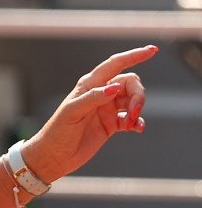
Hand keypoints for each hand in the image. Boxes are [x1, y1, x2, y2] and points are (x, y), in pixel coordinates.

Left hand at [22, 45, 154, 181]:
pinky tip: (136, 129)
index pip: (115, 64)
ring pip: (133, 100)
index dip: (134, 56)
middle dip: (138, 95)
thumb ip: (93, 98)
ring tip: (131, 125)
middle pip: (130, 83)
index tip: (152, 50)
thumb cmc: (57, 132)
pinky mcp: (111, 124)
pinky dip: (138, 122)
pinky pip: (132, 119)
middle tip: (134, 113)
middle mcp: (100, 94)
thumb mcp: (72, 113)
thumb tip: (115, 87)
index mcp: (88, 85)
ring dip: (138, 110)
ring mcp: (106, 109)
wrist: (54, 157)